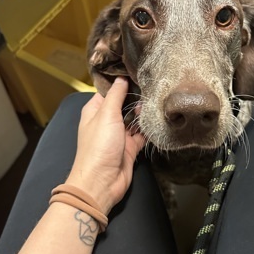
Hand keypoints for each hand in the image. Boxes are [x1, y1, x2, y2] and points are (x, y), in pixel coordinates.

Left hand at [66, 77, 144, 213]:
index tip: (136, 71)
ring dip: (143, 113)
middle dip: (135, 97)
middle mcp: (107, 120)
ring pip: (134, 118)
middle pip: (123, 103)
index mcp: (95, 110)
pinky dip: (148, 128)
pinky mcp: (130, 147)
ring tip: (154, 103)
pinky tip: (157, 119)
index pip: (108, 91)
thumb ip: (116, 96)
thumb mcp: (106, 115)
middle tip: (151, 87)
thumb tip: (121, 77)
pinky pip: (142, 133)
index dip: (120, 82)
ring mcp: (119, 134)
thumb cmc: (99, 146)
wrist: (102, 182)